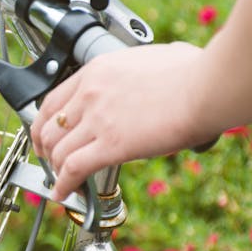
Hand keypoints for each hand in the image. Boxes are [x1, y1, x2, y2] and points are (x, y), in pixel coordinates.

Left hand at [30, 42, 211, 200]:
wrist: (207, 87)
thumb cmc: (193, 71)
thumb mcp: (153, 58)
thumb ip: (139, 70)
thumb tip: (153, 73)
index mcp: (97, 71)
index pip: (52, 100)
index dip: (44, 123)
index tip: (47, 134)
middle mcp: (90, 94)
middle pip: (47, 127)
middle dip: (45, 148)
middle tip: (50, 159)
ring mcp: (97, 119)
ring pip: (57, 150)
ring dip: (54, 169)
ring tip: (61, 180)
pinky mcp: (111, 145)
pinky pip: (73, 168)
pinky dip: (63, 184)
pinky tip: (64, 192)